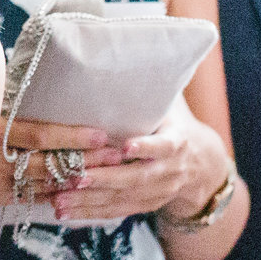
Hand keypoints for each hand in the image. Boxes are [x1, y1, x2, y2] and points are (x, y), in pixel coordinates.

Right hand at [0, 117, 121, 202]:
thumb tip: (24, 73)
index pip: (40, 137)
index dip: (72, 137)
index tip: (100, 135)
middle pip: (50, 163)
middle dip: (85, 160)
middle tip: (115, 156)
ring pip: (44, 184)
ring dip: (77, 180)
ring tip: (106, 174)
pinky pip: (30, 197)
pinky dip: (54, 194)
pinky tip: (75, 191)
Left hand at [8, 101, 221, 223]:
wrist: (201, 166)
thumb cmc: (174, 125)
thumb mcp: (172, 106)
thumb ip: (155, 86)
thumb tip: (137, 45)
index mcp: (177, 143)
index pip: (164, 146)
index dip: (146, 147)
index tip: (125, 146)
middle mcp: (168, 172)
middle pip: (136, 179)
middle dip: (104, 179)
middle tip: (75, 176)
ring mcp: (156, 193)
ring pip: (121, 200)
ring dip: (89, 200)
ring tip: (58, 199)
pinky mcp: (143, 207)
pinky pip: (114, 213)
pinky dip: (88, 214)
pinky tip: (62, 213)